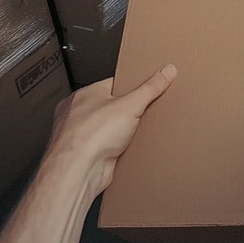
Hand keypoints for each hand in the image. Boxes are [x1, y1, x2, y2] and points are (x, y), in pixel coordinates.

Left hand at [45, 65, 176, 197]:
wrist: (78, 170)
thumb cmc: (90, 136)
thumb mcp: (130, 105)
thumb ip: (150, 88)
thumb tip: (165, 72)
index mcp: (85, 95)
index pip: (113, 83)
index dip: (132, 86)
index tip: (147, 88)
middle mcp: (79, 114)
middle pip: (112, 107)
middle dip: (129, 112)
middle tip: (144, 112)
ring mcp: (82, 136)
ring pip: (110, 129)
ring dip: (124, 133)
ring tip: (138, 133)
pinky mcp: (88, 155)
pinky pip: (109, 148)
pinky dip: (120, 150)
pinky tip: (129, 150)